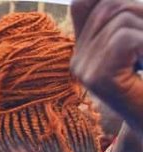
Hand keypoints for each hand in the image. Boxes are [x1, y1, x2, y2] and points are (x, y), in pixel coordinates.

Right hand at [72, 0, 142, 132]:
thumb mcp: (137, 44)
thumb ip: (122, 19)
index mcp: (86, 49)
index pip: (87, 2)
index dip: (110, 1)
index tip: (136, 25)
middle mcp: (79, 59)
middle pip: (110, 7)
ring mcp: (85, 70)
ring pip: (121, 21)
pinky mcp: (97, 78)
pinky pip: (125, 39)